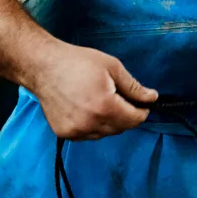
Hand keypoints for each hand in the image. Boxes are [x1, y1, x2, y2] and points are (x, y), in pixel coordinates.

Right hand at [26, 39, 156, 139]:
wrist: (43, 67)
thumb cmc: (78, 62)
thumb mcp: (112, 67)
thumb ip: (133, 87)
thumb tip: (152, 98)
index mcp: (105, 107)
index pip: (135, 120)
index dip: (141, 110)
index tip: (141, 102)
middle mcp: (91, 124)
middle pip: (121, 128)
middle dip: (126, 115)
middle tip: (118, 97)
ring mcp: (76, 131)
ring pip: (105, 133)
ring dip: (109, 121)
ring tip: (100, 101)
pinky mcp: (65, 134)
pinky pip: (88, 135)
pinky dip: (92, 125)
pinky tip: (86, 108)